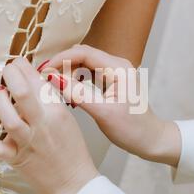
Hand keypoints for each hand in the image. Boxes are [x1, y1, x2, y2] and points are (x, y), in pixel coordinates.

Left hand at [0, 57, 97, 193]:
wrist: (73, 183)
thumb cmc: (72, 150)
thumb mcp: (67, 119)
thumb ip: (50, 101)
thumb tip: (30, 81)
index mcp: (58, 114)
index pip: (39, 82)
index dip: (25, 68)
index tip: (18, 62)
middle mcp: (42, 126)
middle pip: (23, 94)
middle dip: (11, 75)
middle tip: (8, 70)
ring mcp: (28, 144)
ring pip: (8, 118)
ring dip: (0, 101)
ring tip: (0, 93)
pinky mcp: (16, 159)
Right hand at [43, 44, 181, 166]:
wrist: (151, 140)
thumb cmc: (133, 129)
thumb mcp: (103, 112)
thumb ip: (78, 93)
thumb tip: (53, 78)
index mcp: (118, 68)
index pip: (83, 52)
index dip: (60, 59)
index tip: (43, 71)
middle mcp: (117, 65)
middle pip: (82, 56)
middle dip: (62, 66)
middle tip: (45, 82)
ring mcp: (115, 73)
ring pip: (84, 65)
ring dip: (68, 74)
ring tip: (55, 89)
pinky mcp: (112, 82)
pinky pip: (88, 75)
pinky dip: (76, 82)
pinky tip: (70, 95)